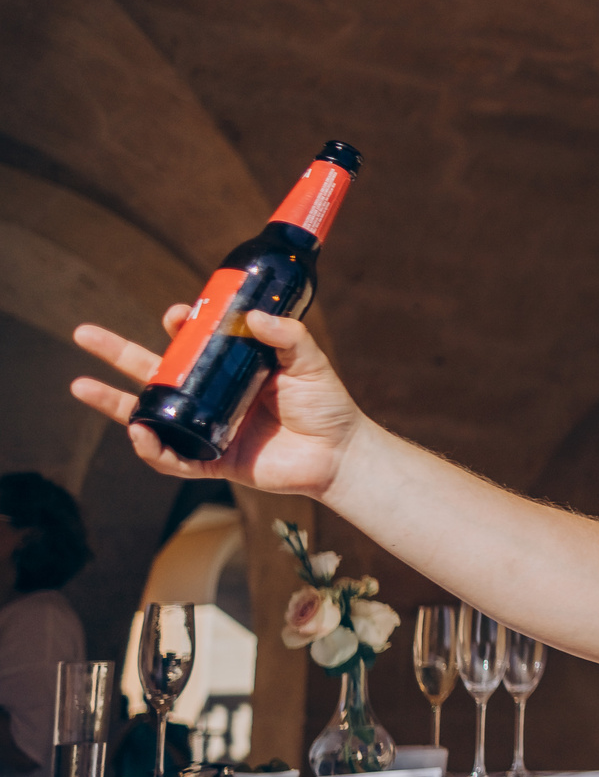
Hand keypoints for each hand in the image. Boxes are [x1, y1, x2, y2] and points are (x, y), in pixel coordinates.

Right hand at [70, 308, 366, 500]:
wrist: (339, 453)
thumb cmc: (326, 406)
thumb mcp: (308, 362)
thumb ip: (287, 337)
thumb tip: (253, 316)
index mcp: (231, 370)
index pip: (191, 346)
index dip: (178, 329)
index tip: (176, 316)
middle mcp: (212, 397)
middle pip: (154, 373)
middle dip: (117, 353)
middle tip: (83, 334)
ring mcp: (207, 428)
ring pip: (150, 415)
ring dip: (114, 403)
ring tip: (81, 385)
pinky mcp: (212, 460)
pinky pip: (172, 458)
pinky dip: (152, 448)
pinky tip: (138, 432)